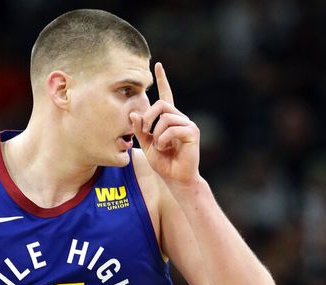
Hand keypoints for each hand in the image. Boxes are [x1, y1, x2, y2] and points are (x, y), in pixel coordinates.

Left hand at [131, 62, 200, 185]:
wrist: (176, 178)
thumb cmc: (163, 163)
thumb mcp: (146, 144)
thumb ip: (140, 129)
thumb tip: (133, 113)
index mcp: (169, 119)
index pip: (166, 95)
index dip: (162, 80)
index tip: (158, 66)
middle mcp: (180, 118)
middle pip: (161, 105)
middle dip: (148, 118)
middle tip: (145, 133)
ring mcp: (188, 124)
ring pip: (164, 118)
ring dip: (156, 134)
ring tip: (159, 146)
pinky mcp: (192, 132)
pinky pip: (172, 129)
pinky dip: (163, 139)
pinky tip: (165, 148)